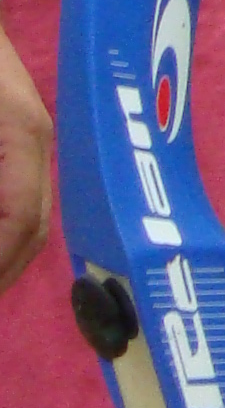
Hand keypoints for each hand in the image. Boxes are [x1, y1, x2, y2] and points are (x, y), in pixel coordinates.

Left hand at [0, 16, 51, 297]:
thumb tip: (2, 220)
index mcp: (23, 135)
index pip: (22, 220)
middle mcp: (38, 142)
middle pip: (34, 228)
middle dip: (1, 271)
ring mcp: (32, 139)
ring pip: (30, 217)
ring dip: (3, 255)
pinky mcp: (17, 137)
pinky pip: (19, 198)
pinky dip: (2, 231)